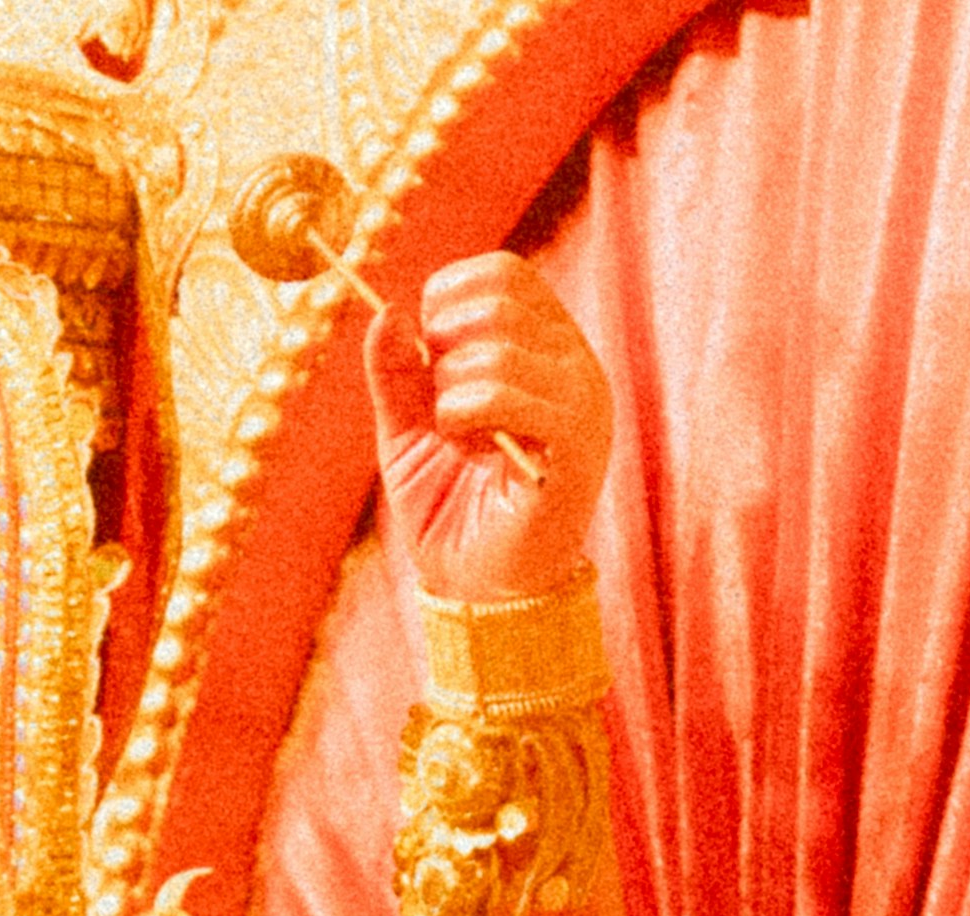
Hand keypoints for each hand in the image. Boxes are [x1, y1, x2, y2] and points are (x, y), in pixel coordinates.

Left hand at [365, 252, 612, 607]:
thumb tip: (385, 311)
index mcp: (544, 347)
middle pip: (499, 300)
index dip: (448, 298)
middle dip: (443, 346)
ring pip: (498, 349)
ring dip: (451, 396)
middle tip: (441, 403)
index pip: (504, 273)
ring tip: (461, 441)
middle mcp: (574, 364)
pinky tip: (473, 450)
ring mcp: (584, 402)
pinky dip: (467, 415)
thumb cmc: (451, 508)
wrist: (478, 589)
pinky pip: (510, 394)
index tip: (427, 353)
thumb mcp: (407, 429)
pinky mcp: (579, 446)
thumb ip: (394, 370)